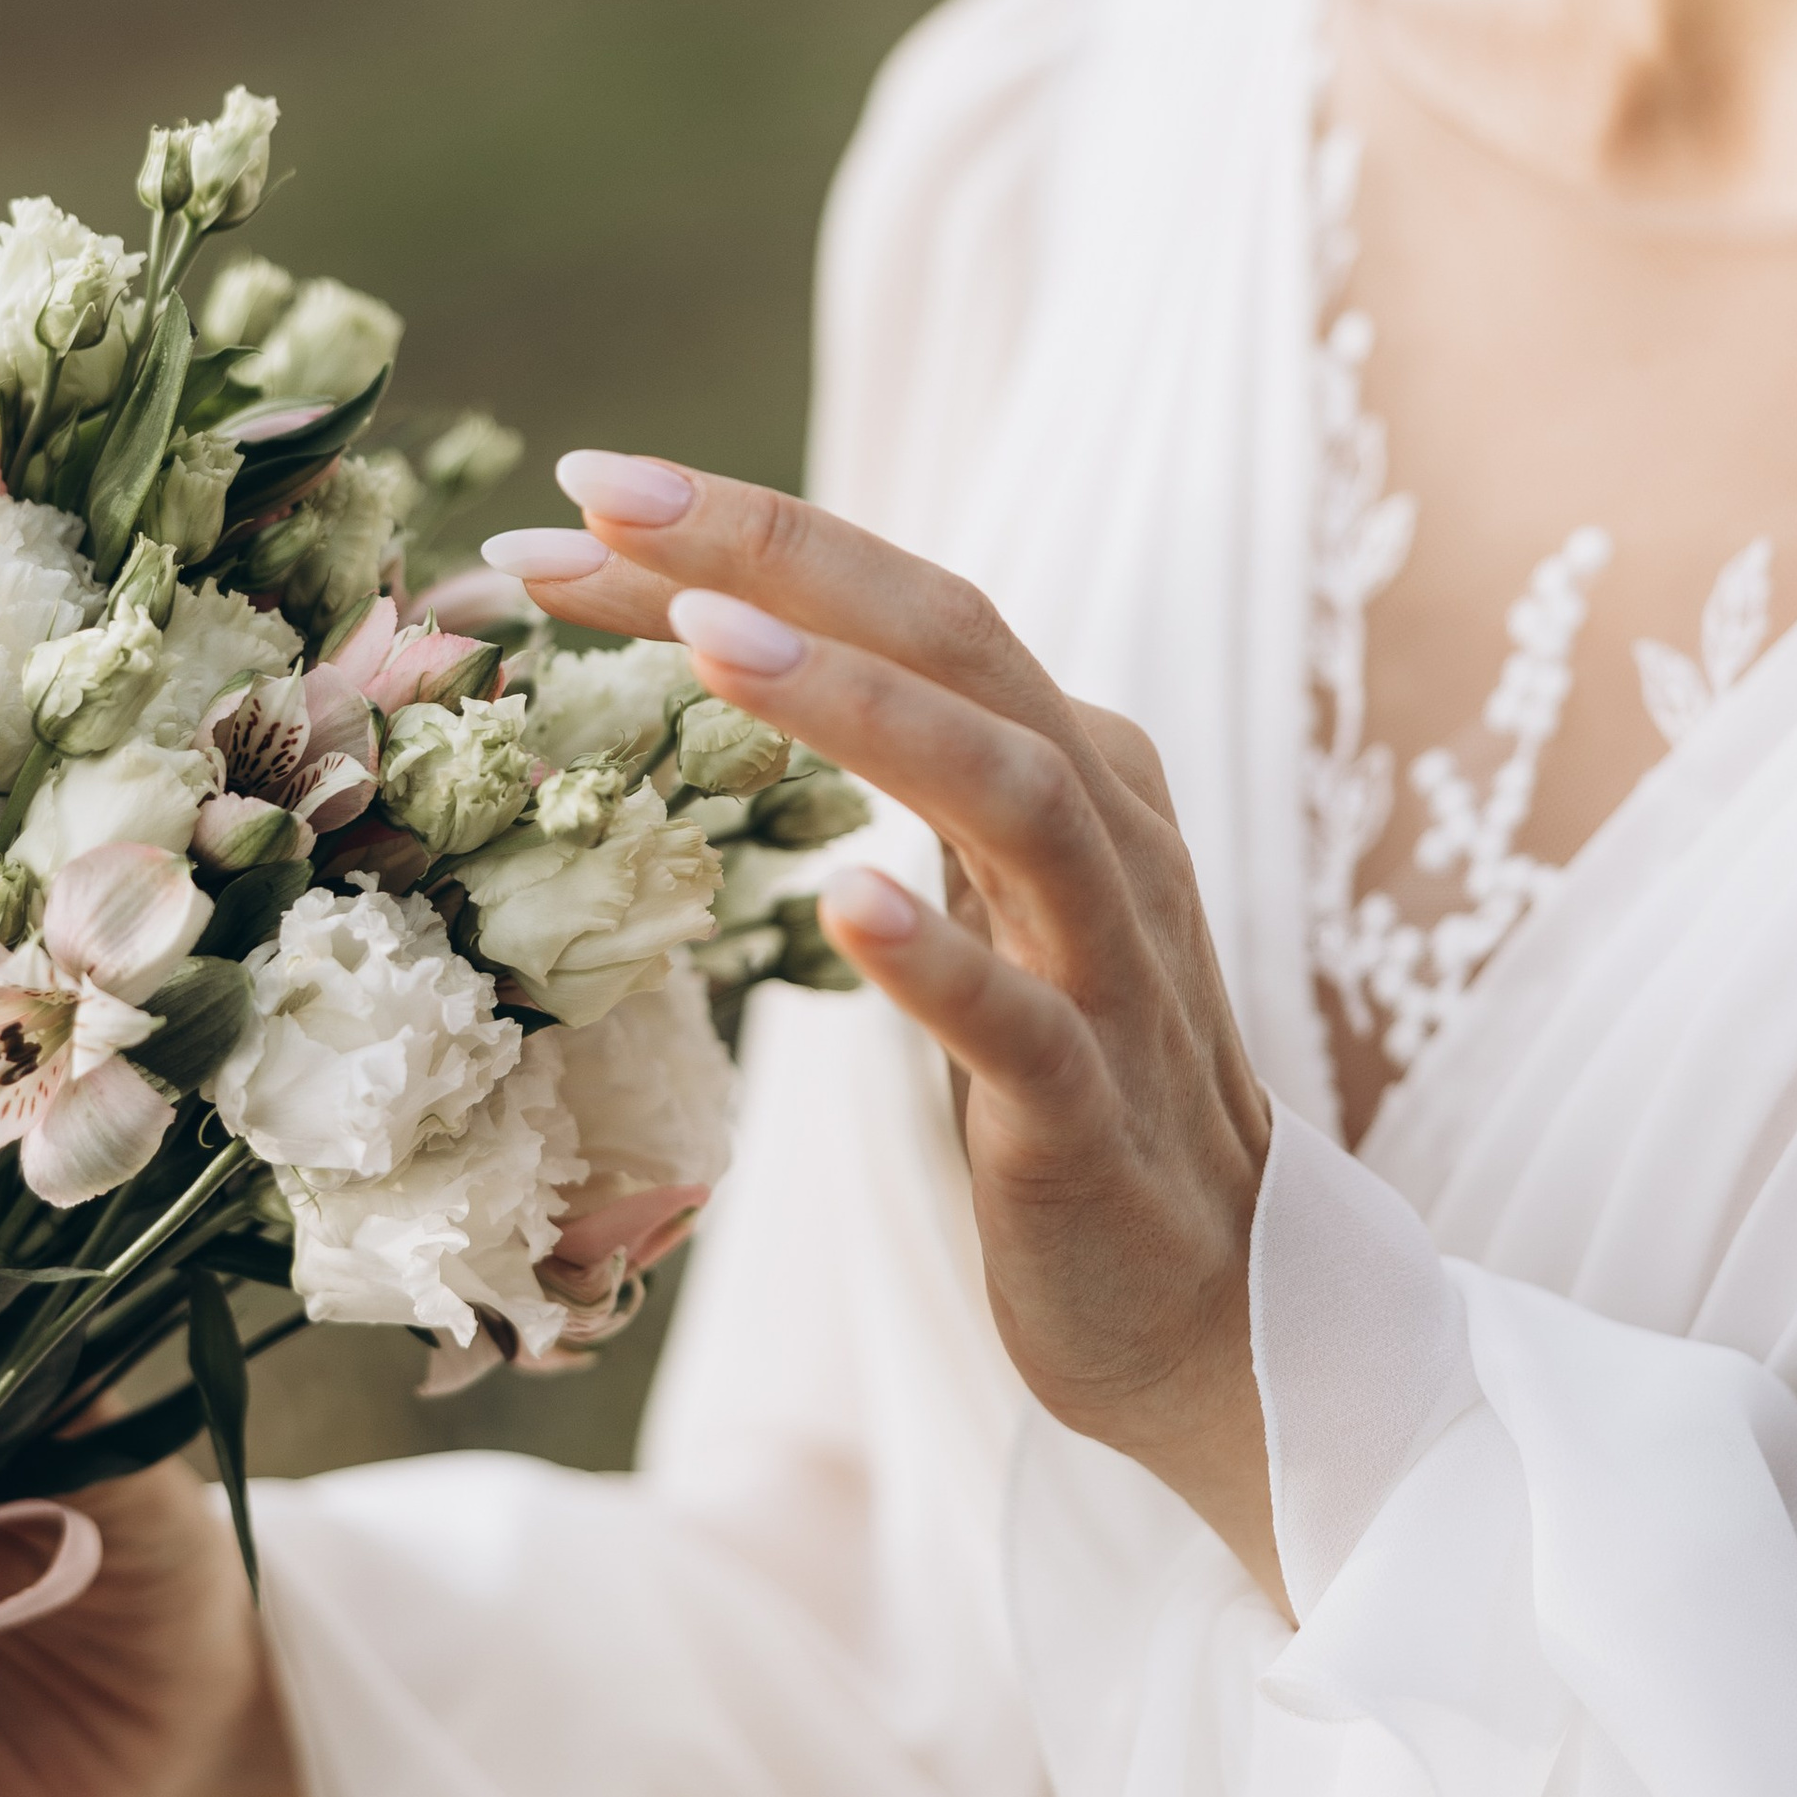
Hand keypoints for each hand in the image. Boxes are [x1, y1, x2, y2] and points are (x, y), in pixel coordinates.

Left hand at [487, 457, 1288, 1608]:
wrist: (1214, 1301)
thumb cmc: (1066, 1082)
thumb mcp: (990, 895)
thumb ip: (916, 770)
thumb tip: (750, 646)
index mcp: (1072, 764)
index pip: (903, 611)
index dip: (750, 539)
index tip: (581, 496)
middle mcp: (1108, 833)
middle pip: (958, 646)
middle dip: (780, 559)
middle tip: (602, 505)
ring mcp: (1109, 969)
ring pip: (1013, 794)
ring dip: (860, 709)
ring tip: (710, 644)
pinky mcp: (1089, 1114)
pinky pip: (1025, 1020)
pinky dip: (938, 955)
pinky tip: (847, 900)